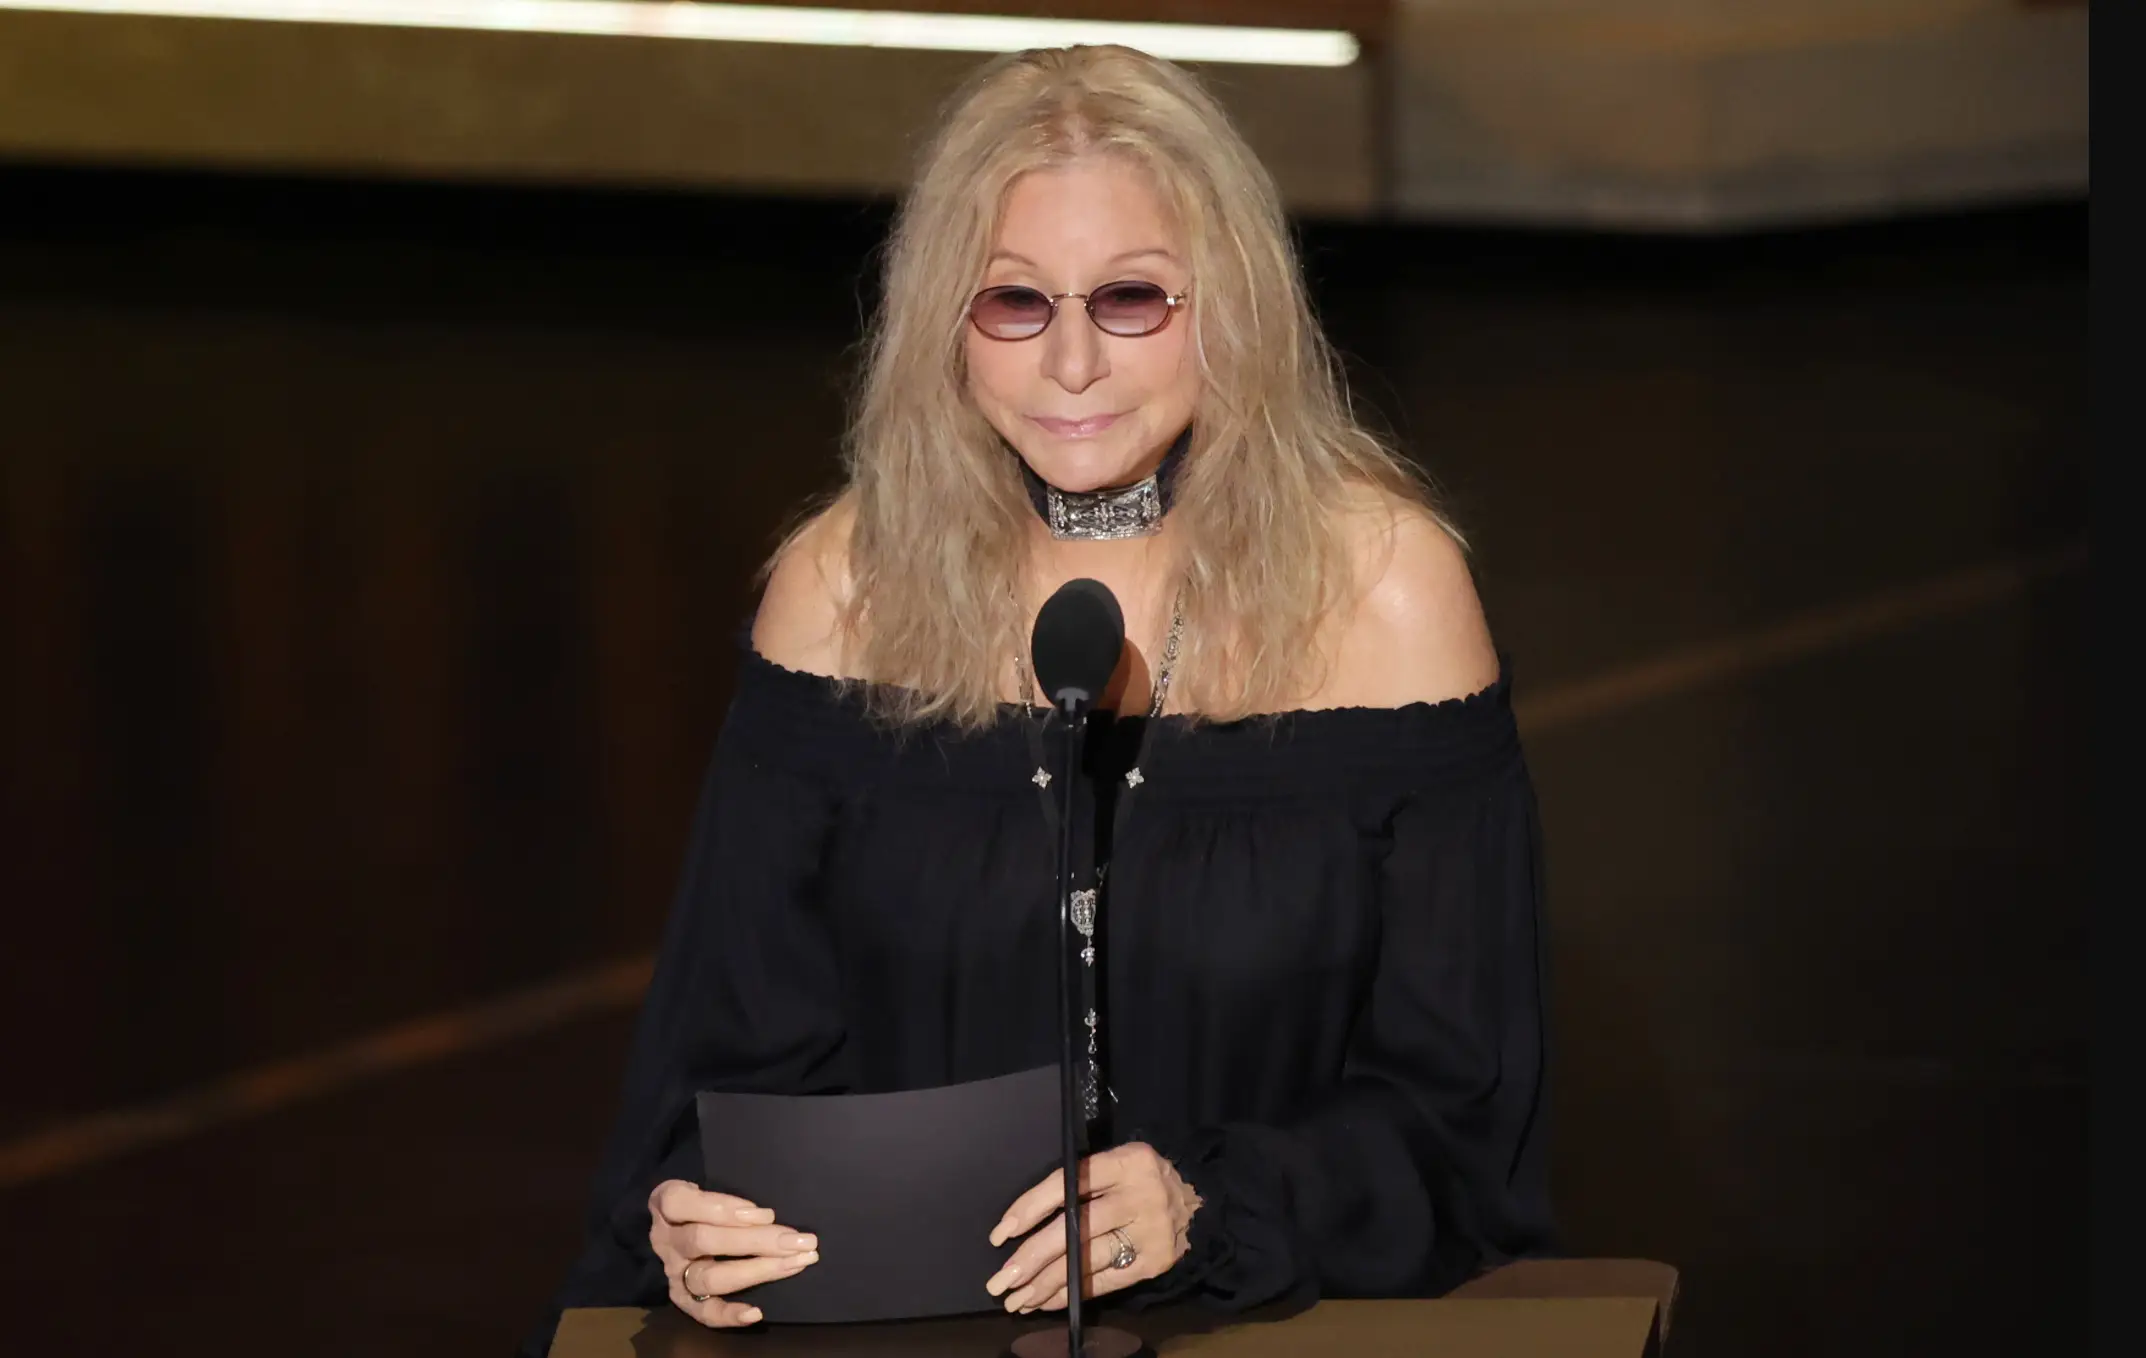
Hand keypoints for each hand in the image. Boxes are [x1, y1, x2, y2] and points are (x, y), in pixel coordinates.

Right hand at [647, 1179, 819, 1327]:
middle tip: (799, 1241)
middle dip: (755, 1241)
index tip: (765, 1213)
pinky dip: (729, 1315)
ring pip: (709, 1276)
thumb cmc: (705, 1200)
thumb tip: (769, 1215)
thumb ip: (726, 1194)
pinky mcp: (682, 1299)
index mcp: (666, 1203)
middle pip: (703, 1241)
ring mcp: (673, 1272)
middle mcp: (665, 1239)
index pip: (680, 1202)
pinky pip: (702, 1312)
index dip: (722, 1207)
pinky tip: (756, 1313)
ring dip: (756, 1271)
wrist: (681, 1227)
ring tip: (795, 1264)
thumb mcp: (707, 1184)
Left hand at [983, 1142, 1199, 1313]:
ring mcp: (1151, 1232)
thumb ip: (1080, 1183)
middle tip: (999, 1280)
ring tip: (1017, 1299)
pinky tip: (1047, 1302)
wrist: (1199, 1202)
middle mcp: (1140, 1195)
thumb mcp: (1116, 1164)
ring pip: (1088, 1260)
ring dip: (1046, 1285)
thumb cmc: (1140, 1181)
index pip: (1067, 1185)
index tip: (1001, 1234)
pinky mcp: (1156, 1262)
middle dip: (1031, 1258)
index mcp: (1126, 1162)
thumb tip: (1022, 1223)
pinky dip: (1073, 1293)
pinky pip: (1106, 1281)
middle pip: (1074, 1229)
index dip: (1029, 1209)